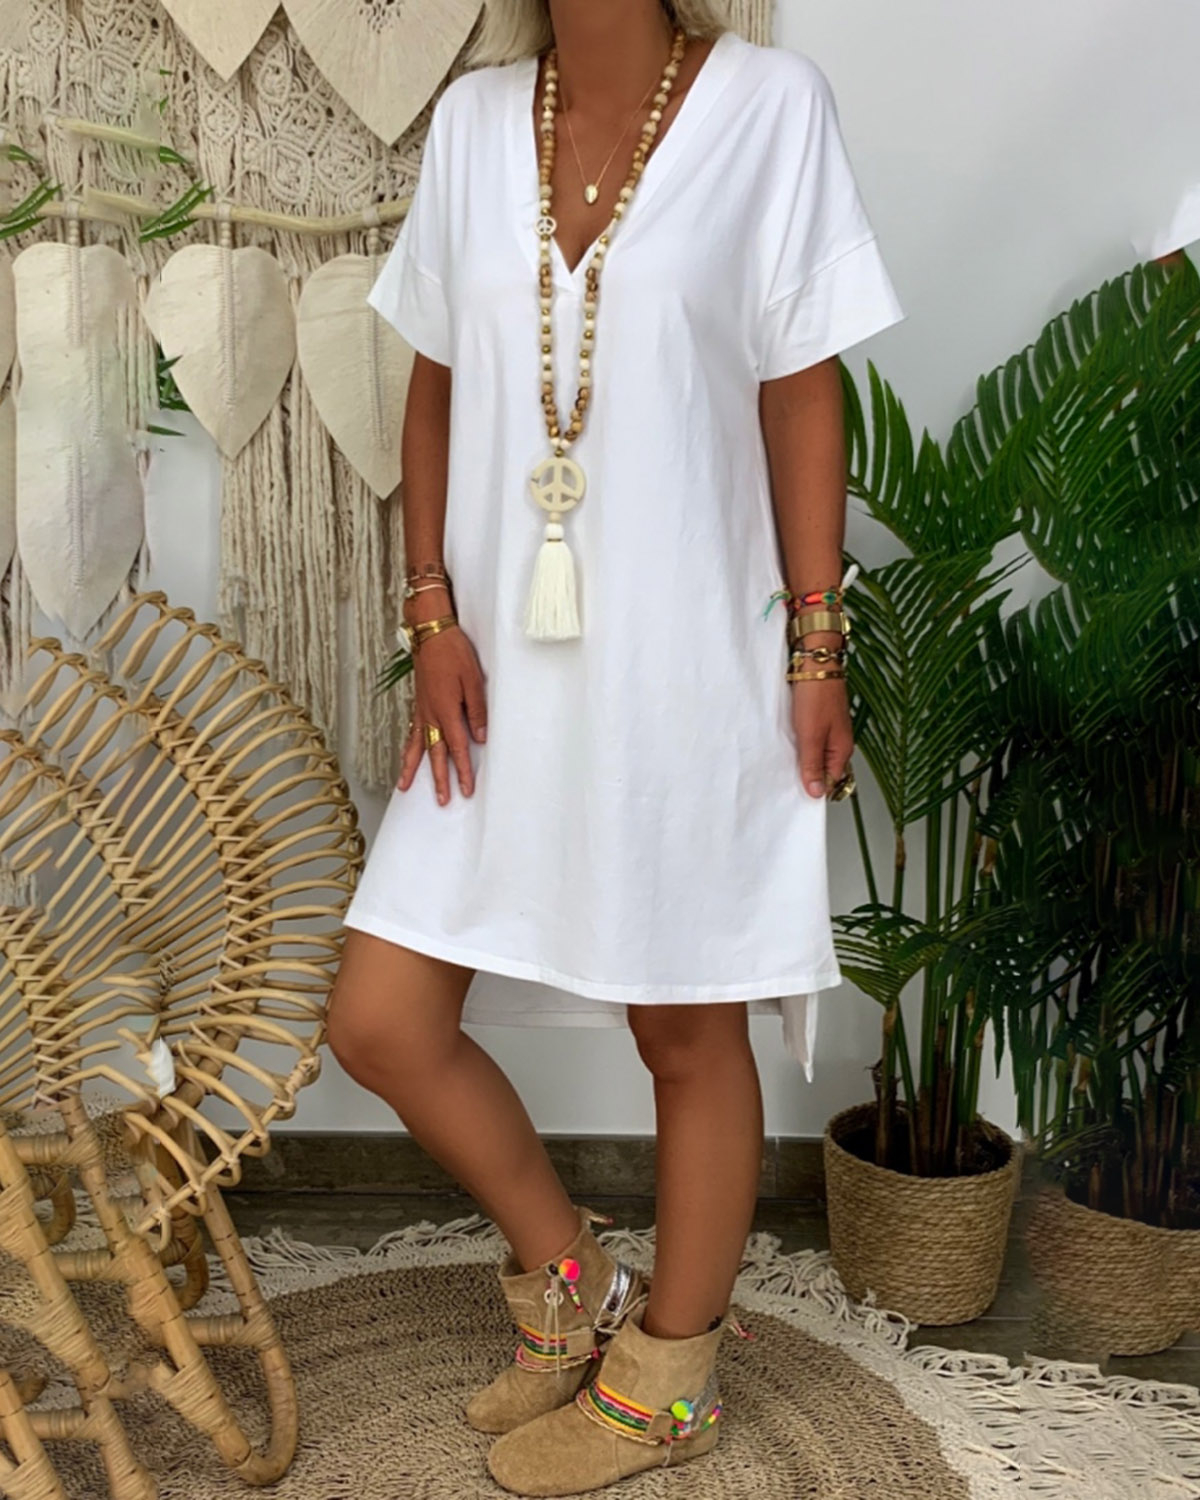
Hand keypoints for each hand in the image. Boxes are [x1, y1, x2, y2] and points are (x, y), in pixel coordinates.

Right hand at [397, 625, 487, 803]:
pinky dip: (408, 748)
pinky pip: (411, 732)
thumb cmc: (454, 652)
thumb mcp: (474, 680)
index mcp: (447, 710)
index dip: (463, 770)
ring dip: (413, 768)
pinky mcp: (418, 704)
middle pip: (436, 754)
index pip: (458, 748)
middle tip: (443, 800)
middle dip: (439, 779)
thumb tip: (480, 737)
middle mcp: (431, 715)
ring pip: (418, 746)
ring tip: (405, 787)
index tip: (466, 789)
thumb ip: (477, 711)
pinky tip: (407, 757)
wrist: (431, 633)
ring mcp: (422, 710)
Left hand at [791, 671, 853, 799]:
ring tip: (787, 757)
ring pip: (816, 754)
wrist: (816, 663)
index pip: (831, 782)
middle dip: (807, 774)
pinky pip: (810, 740)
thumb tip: (817, 792)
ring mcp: (830, 731)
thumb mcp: (811, 736)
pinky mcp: (820, 720)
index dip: (815, 787)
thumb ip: (812, 765)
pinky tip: (789, 742)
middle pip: (823, 769)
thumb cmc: (817, 696)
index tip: (797, 790)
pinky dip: (800, 744)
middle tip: (788, 773)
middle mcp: (839, 743)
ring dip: (802, 758)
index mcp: (842, 750)